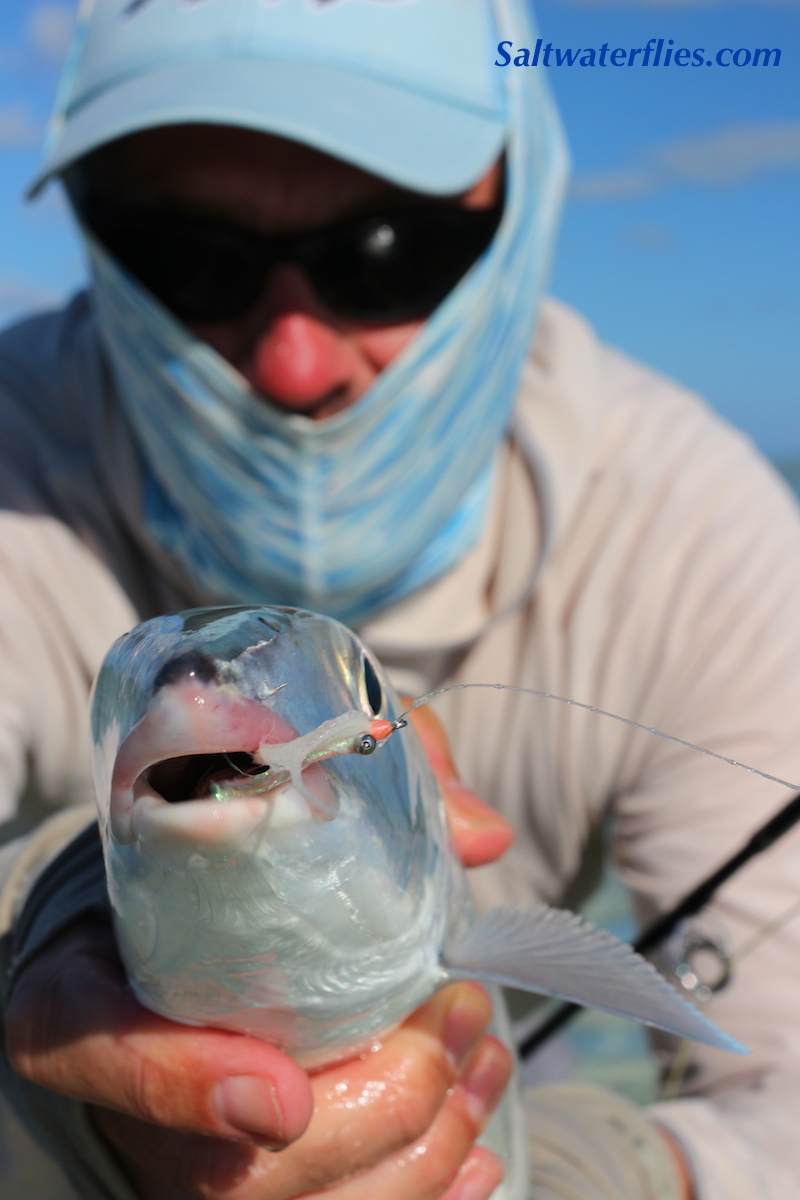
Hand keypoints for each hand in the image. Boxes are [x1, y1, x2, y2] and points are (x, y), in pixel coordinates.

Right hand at [6, 705, 513, 1199]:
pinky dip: (427, 1192)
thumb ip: (359, 793)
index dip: (184, 1088)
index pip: (99, 1055)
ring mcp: (189, 1161)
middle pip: (244, 1172)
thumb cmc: (201, 861)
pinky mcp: (253, 1182)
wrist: (161, 932)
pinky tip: (477, 1144)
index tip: (282, 1095)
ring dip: (427, 1149)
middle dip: (384, 1104)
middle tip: (461, 1007)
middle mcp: (127, 1103)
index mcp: (79, 997)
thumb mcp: (246, 797)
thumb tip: (479, 836)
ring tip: (484, 1054)